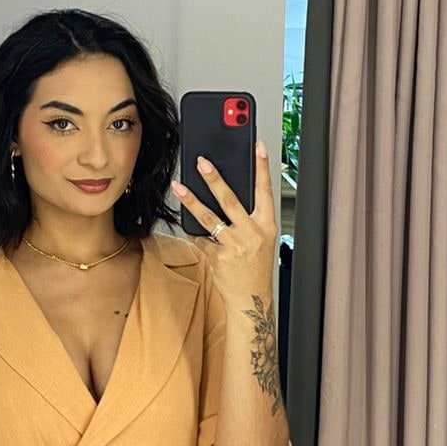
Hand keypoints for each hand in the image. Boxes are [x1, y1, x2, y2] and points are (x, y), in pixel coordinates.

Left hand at [171, 137, 278, 306]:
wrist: (250, 299)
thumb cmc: (256, 267)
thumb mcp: (262, 240)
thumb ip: (249, 219)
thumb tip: (227, 195)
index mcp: (267, 225)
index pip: (266, 190)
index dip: (262, 167)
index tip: (257, 147)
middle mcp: (252, 233)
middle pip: (230, 200)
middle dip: (214, 179)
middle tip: (202, 162)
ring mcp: (234, 246)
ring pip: (209, 217)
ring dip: (192, 200)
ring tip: (179, 187)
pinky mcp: (218, 257)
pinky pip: (201, 239)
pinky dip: (195, 233)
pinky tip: (190, 227)